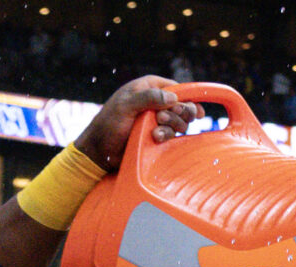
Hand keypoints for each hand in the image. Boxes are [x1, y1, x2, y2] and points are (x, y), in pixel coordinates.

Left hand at [75, 77, 204, 173]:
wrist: (101, 150)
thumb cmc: (108, 124)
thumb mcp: (125, 106)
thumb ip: (148, 98)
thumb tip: (173, 97)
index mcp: (149, 86)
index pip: (177, 88)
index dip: (188, 99)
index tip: (194, 112)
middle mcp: (156, 100)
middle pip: (183, 105)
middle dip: (178, 114)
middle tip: (163, 119)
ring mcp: (157, 118)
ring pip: (179, 121)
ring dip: (171, 127)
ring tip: (154, 132)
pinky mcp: (157, 133)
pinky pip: (172, 134)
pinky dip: (166, 136)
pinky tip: (155, 139)